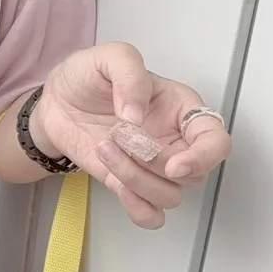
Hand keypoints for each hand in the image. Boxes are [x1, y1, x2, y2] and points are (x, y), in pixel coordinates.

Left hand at [35, 42, 231, 229]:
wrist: (56, 100)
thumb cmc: (89, 76)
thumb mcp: (111, 57)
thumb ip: (129, 74)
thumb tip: (136, 115)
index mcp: (180, 110)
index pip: (216, 141)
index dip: (204, 157)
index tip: (174, 164)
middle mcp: (174, 141)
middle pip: (194, 175)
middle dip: (156, 164)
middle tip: (121, 138)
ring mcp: (152, 166)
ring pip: (171, 196)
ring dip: (138, 181)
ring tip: (105, 148)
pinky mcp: (128, 183)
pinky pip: (150, 214)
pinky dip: (139, 210)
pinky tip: (118, 186)